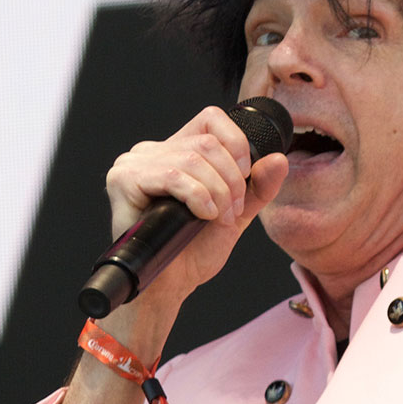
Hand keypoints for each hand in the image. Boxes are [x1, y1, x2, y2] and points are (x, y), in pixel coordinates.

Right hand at [102, 106, 288, 303]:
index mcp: (177, 151)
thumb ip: (258, 187)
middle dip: (231, 181)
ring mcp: (134, 163)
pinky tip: (202, 216)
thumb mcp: (237, 214)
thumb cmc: (194, 251)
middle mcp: (153, 151)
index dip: (236, 144)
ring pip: (193, 159)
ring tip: (217, 218)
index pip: (211, 118)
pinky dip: (197, 196)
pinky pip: (172, 175)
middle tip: (231, 212)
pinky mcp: (123, 179)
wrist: (171, 285)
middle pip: (207, 143)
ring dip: (217, 193)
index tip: (244, 178)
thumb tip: (279, 159)